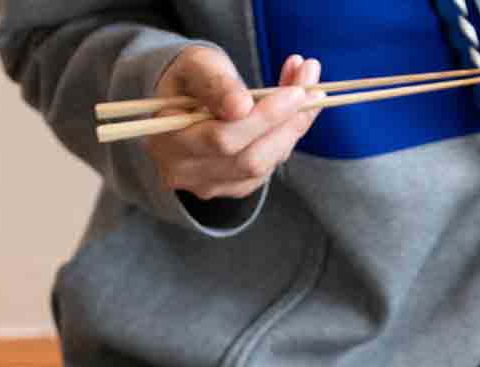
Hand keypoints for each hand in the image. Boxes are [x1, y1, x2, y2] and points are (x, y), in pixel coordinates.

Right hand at [144, 48, 320, 200]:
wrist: (180, 104)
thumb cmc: (189, 80)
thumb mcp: (197, 66)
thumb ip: (216, 83)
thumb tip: (242, 106)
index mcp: (166, 137)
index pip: (223, 138)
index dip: (264, 117)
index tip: (297, 92)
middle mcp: (183, 170)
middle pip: (248, 159)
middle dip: (286, 124)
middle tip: (313, 90)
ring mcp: (207, 185)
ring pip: (262, 167)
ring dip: (292, 130)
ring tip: (308, 95)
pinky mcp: (230, 188)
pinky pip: (266, 169)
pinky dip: (285, 140)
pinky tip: (293, 114)